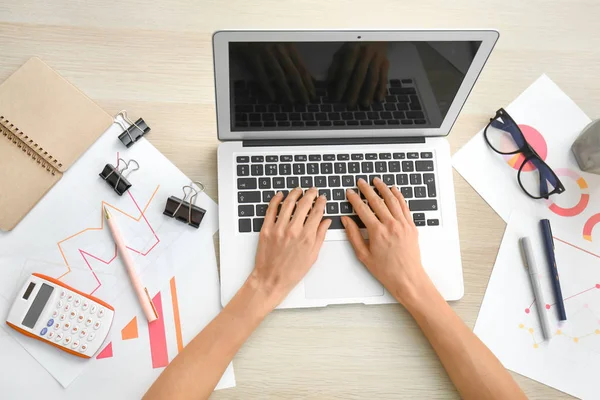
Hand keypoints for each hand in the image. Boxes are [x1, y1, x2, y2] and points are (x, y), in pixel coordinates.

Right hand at [233, 43, 315, 103]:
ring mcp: (266, 53)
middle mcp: (280, 49)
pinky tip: (273, 97)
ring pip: (279, 75)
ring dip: (287, 90)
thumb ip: (295, 60)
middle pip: (293, 73)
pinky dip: (268, 87)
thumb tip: (311, 77)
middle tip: (305, 102)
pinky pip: (262, 75)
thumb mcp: (284, 46)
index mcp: (289, 46)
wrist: (245, 29)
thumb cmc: (267, 40)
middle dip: (301, 89)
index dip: (308, 82)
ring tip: (291, 102)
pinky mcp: (253, 56)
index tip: (313, 94)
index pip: (301, 67)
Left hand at [249, 187, 330, 309]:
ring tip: (298, 190)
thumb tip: (326, 221)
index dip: (321, 202)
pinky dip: (276, 200)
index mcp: (307, 237)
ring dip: (295, 193)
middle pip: (304, 204)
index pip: (317, 212)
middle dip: (310, 194)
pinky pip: (271, 209)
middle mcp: (293, 230)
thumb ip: (320, 236)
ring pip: (288, 203)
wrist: (271, 280)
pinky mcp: (266, 229)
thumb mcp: (312, 256)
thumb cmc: (292, 272)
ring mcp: (278, 228)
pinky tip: (280, 195)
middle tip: (313, 190)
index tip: (322, 198)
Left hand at [327, 43, 388, 107]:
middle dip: (354, 92)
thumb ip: (335, 67)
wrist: (375, 34)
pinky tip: (379, 99)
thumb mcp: (342, 52)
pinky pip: (384, 77)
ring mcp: (377, 58)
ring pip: (373, 77)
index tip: (337, 98)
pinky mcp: (385, 62)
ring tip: (364, 105)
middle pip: (360, 76)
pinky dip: (382, 88)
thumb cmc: (355, 46)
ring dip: (369, 92)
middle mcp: (366, 53)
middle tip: (350, 105)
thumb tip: (329, 85)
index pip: (346, 71)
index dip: (341, 85)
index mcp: (352, 50)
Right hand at [341, 178, 429, 304]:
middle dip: (367, 189)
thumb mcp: (363, 255)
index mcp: (377, 232)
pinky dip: (399, 196)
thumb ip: (353, 235)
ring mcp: (403, 224)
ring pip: (392, 200)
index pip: (363, 209)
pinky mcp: (411, 226)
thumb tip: (346, 220)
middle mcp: (391, 225)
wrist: (408, 278)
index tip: (350, 193)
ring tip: (376, 181)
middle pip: (377, 201)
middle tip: (361, 182)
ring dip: (383, 188)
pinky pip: (404, 206)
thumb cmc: (386, 270)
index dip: (354, 199)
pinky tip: (394, 190)